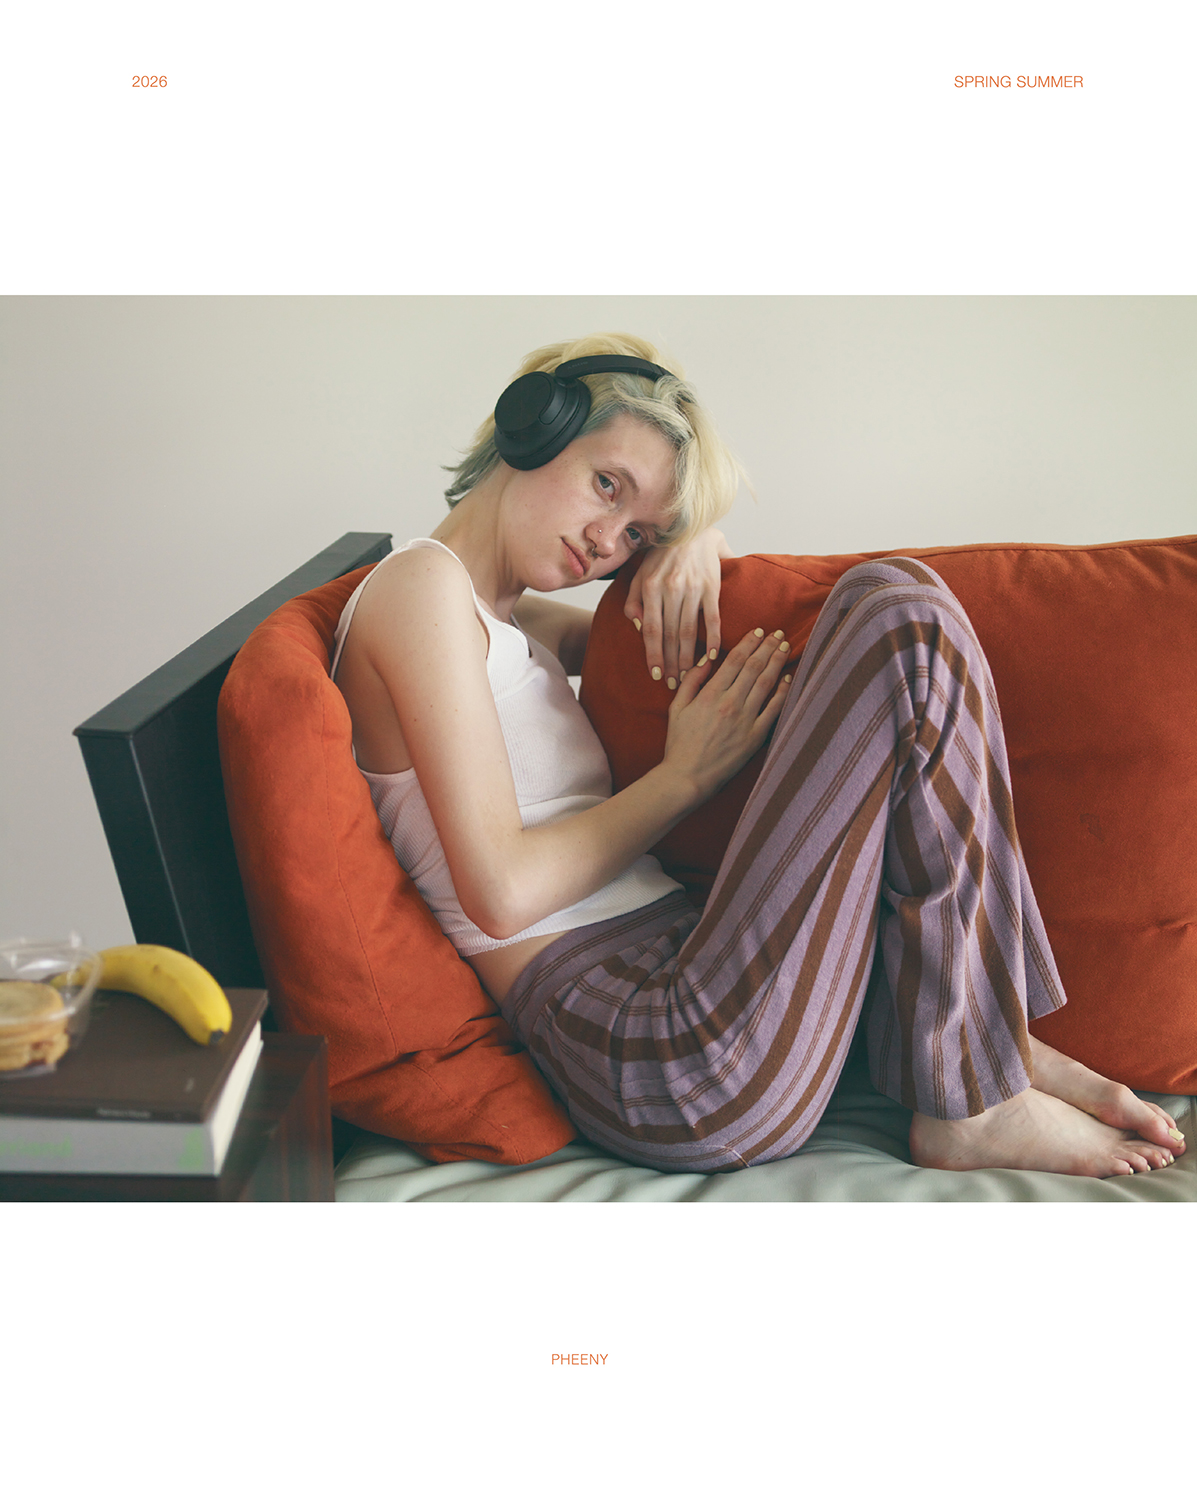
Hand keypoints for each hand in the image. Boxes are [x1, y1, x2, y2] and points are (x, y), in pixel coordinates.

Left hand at [624, 527, 731, 688]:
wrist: (692, 530)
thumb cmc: (662, 556)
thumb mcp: (639, 574)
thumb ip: (633, 600)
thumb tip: (638, 627)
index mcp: (650, 586)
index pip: (651, 629)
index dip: (653, 654)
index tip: (656, 675)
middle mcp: (671, 588)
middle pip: (670, 634)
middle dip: (671, 662)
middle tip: (673, 684)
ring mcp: (693, 587)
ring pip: (689, 630)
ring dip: (688, 657)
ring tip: (688, 676)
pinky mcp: (712, 586)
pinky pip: (712, 617)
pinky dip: (713, 639)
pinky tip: (710, 656)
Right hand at [661, 625, 792, 803]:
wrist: (688, 776)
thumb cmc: (679, 743)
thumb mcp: (677, 708)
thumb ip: (692, 681)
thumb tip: (707, 659)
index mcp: (710, 694)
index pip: (735, 660)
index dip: (749, 643)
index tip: (758, 632)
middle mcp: (730, 702)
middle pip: (754, 667)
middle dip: (767, 647)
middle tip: (778, 634)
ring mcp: (746, 719)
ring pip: (767, 683)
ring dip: (777, 663)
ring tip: (785, 648)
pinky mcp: (755, 736)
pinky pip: (774, 709)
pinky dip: (783, 692)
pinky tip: (788, 679)